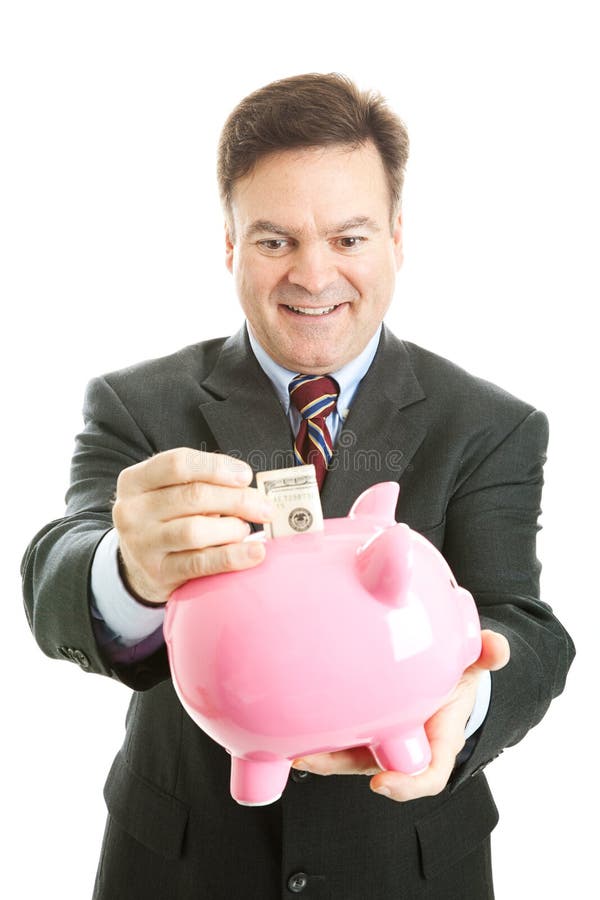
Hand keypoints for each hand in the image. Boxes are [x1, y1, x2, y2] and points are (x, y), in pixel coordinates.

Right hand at [111, 448, 273, 604]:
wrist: (139, 566)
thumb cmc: (167, 519)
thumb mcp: (171, 493)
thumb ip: (203, 485)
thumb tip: (252, 491)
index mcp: (134, 481)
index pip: (178, 463)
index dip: (216, 467)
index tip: (246, 476)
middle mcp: (131, 511)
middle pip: (192, 496)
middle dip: (236, 499)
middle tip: (265, 507)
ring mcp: (142, 544)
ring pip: (195, 530)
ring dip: (232, 528)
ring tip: (245, 529)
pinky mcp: (157, 573)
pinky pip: (200, 563)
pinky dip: (233, 557)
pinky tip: (255, 553)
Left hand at [291, 629, 509, 801]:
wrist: (443, 673)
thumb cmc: (456, 673)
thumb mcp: (473, 664)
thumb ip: (486, 655)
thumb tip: (499, 646)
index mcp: (437, 739)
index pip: (427, 774)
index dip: (406, 785)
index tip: (381, 785)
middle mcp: (404, 747)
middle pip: (372, 766)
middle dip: (339, 765)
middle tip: (311, 760)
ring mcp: (379, 739)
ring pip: (346, 754)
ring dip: (318, 753)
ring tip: (288, 747)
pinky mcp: (359, 726)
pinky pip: (336, 734)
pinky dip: (314, 732)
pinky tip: (287, 721)